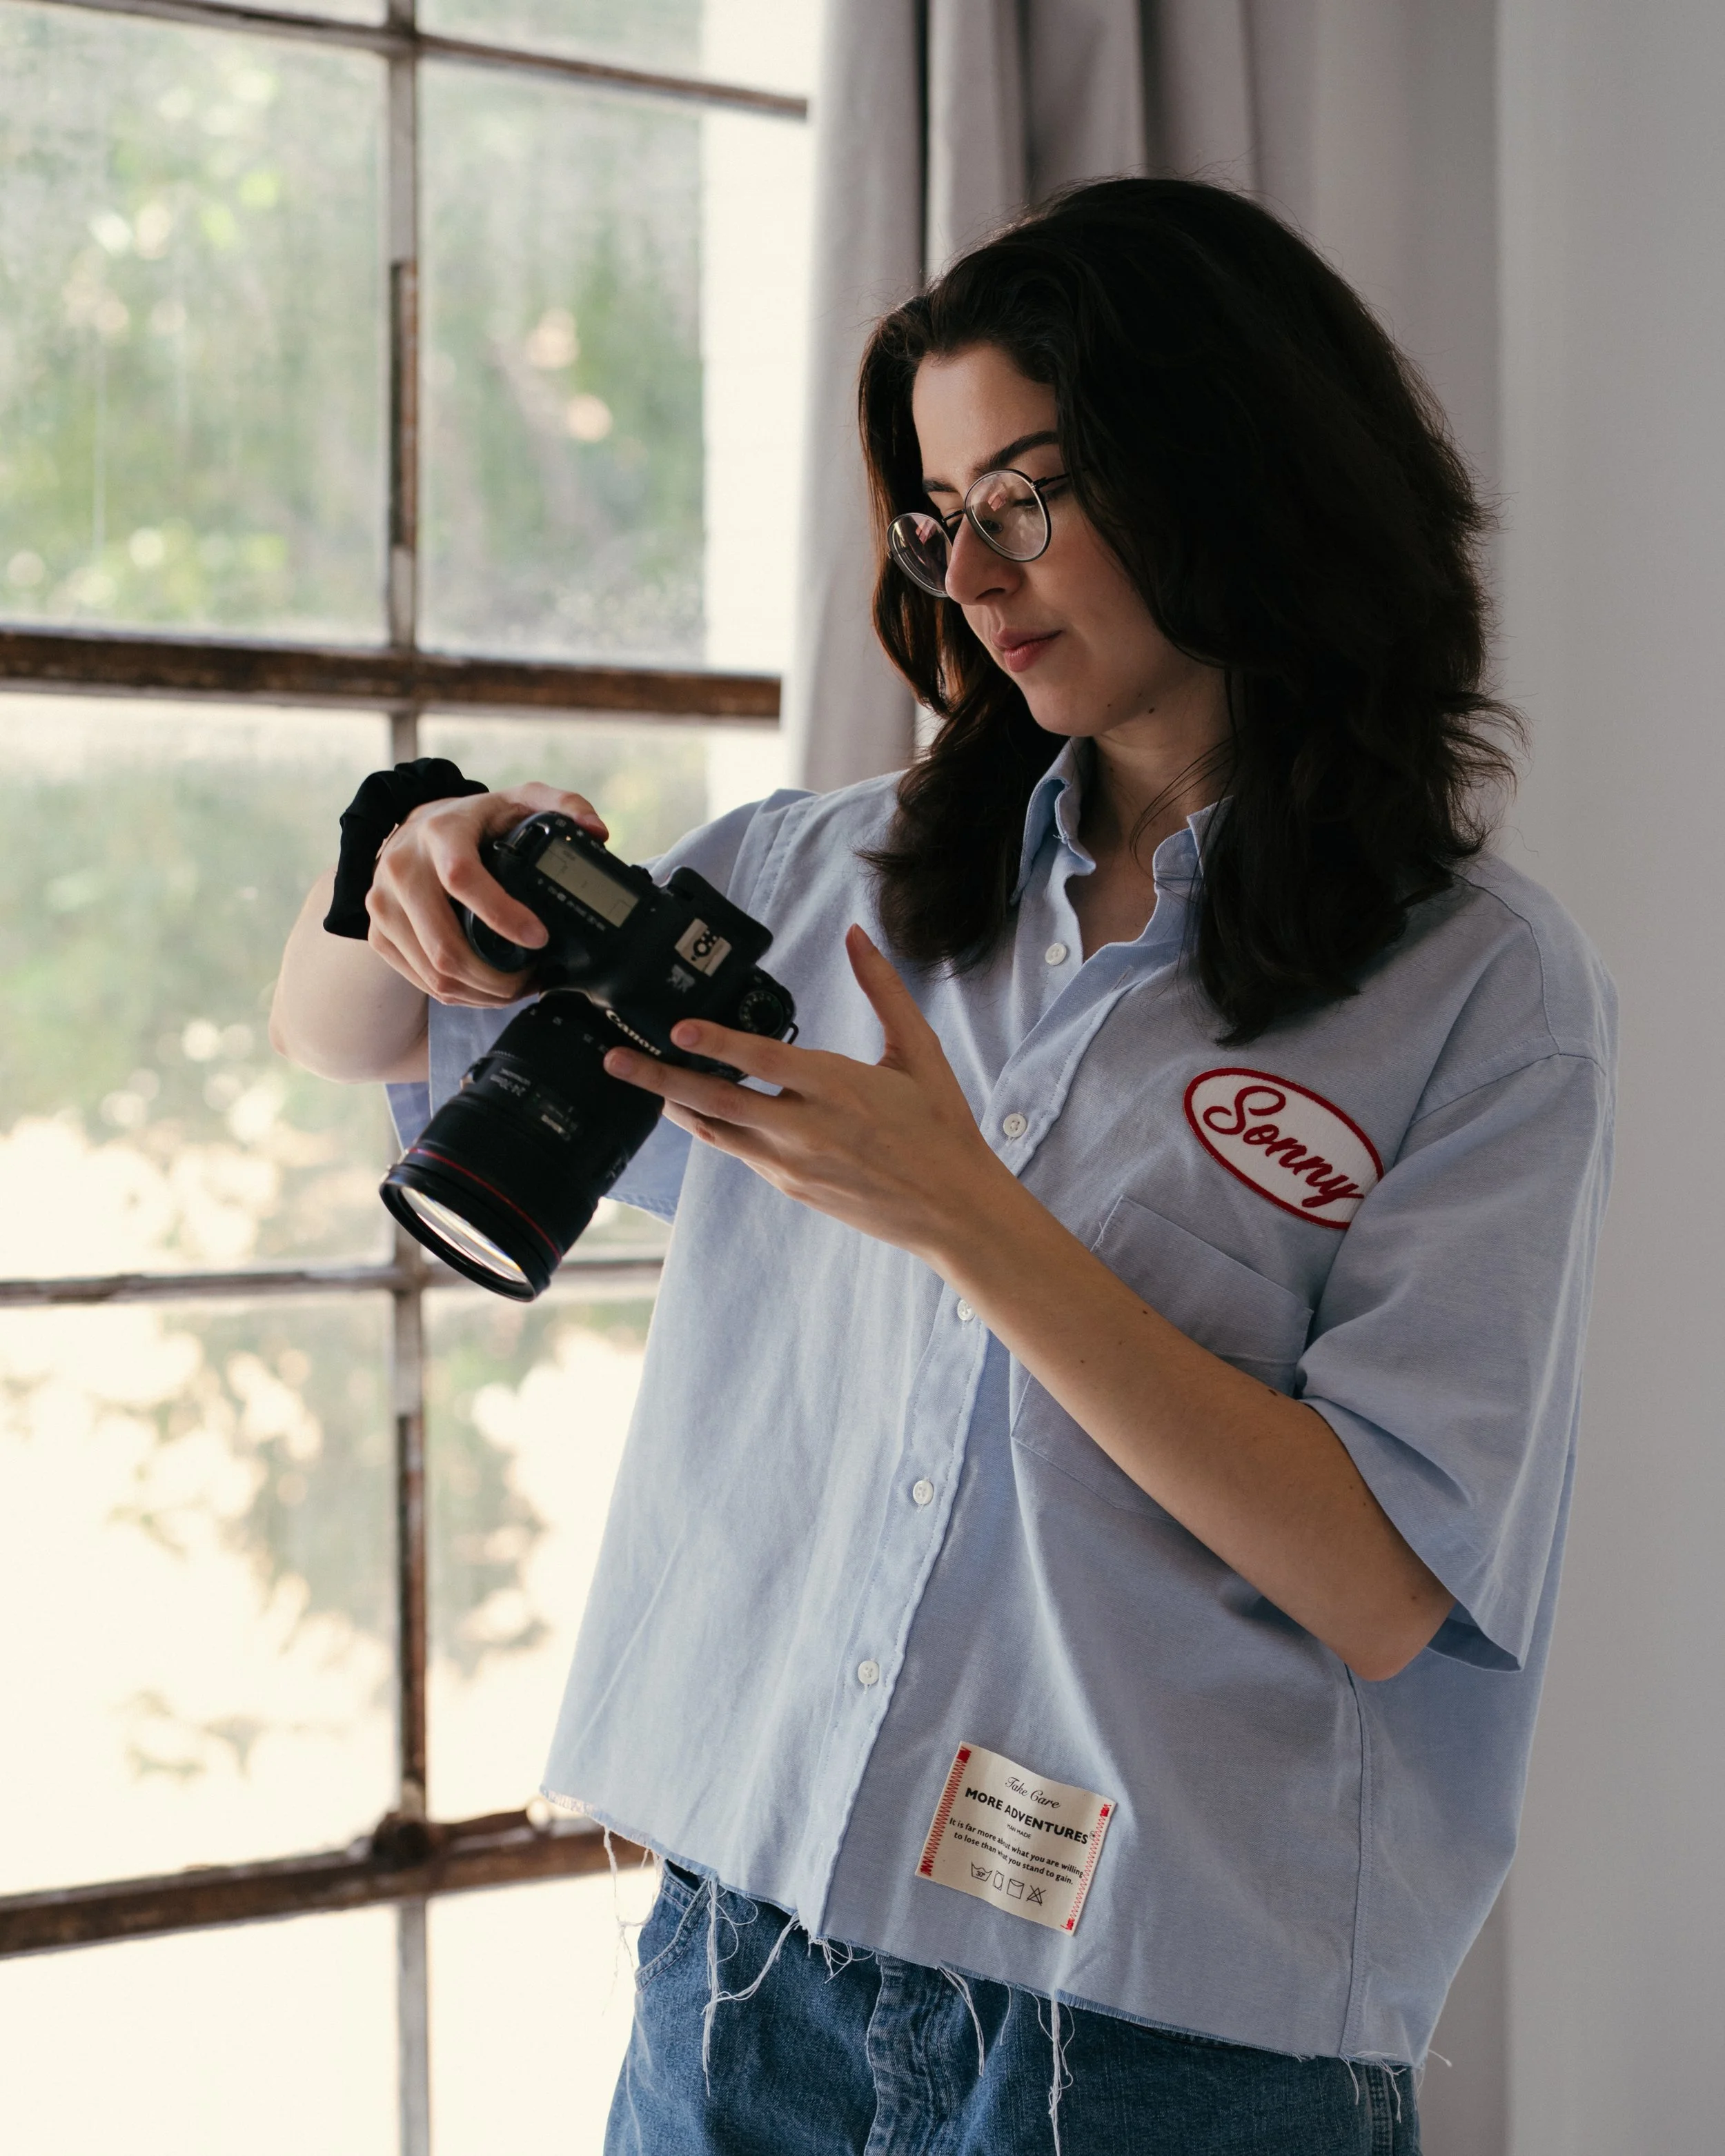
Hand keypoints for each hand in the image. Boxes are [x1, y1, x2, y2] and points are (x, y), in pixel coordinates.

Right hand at [364, 783, 607, 1006]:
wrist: (414, 829)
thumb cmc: (475, 822)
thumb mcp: (518, 801)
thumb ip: (563, 804)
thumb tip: (598, 833)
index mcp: (439, 834)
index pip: (463, 879)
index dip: (503, 915)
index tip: (540, 938)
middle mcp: (401, 869)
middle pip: (445, 945)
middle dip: (498, 977)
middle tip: (535, 978)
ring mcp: (382, 905)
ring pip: (433, 973)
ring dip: (482, 993)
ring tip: (517, 988)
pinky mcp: (377, 933)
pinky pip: (421, 982)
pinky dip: (460, 995)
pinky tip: (487, 989)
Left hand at [602, 925, 1016, 1263]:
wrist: (952, 1208)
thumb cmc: (940, 1127)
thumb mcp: (918, 1051)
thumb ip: (883, 990)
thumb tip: (857, 935)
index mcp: (838, 1088)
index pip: (763, 1061)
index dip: (715, 1042)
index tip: (677, 1028)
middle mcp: (807, 1129)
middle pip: (717, 1102)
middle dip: (660, 1080)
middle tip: (617, 1061)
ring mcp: (794, 1164)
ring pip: (718, 1132)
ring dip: (676, 1107)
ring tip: (641, 1085)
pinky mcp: (792, 1187)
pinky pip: (741, 1153)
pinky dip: (714, 1130)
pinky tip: (696, 1112)